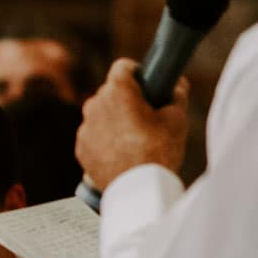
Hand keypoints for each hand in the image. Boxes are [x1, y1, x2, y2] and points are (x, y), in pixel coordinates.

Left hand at [76, 59, 189, 191]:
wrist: (137, 190)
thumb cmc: (158, 151)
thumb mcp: (177, 119)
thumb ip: (177, 94)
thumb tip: (177, 84)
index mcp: (117, 91)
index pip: (123, 66)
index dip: (137, 73)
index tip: (147, 86)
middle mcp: (94, 104)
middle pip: (111, 92)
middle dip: (127, 99)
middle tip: (146, 117)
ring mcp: (85, 127)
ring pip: (101, 114)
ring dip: (114, 120)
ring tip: (134, 139)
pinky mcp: (81, 148)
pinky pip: (94, 135)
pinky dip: (105, 140)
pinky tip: (122, 153)